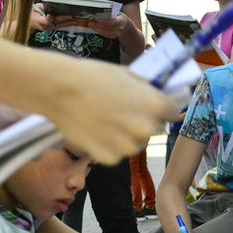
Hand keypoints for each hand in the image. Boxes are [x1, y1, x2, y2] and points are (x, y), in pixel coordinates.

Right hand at [31, 4, 81, 31]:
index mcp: (39, 20)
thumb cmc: (31, 14)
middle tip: (71, 16)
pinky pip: (59, 26)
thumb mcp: (34, 7)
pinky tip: (71, 22)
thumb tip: (51, 5)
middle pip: (56, 22)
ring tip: (75, 21)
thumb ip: (42, 7)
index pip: (47, 20)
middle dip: (64, 18)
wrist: (28, 23)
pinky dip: (65, 24)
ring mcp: (48, 28)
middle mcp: (45, 26)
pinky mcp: (51, 29)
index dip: (50, 17)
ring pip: (59, 25)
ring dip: (67, 23)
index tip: (51, 13)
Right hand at [42, 57, 178, 164]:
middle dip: (144, 122)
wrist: (59, 89)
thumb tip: (158, 92)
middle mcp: (146, 128)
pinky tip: (96, 130)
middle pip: (155, 129)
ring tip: (107, 120)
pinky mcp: (110, 158)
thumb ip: (146, 87)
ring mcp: (127, 146)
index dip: (164, 109)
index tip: (155, 108)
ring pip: (136, 143)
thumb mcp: (126, 74)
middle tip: (123, 112)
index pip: (173, 112)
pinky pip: (117, 153)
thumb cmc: (91, 77)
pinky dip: (109, 145)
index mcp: (155, 105)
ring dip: (127, 136)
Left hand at [88, 12, 130, 38]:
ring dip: (97, 29)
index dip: (105, 22)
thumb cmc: (119, 17)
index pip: (113, 22)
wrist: (125, 25)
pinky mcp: (113, 36)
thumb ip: (110, 13)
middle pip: (107, 27)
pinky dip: (99, 32)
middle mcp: (120, 28)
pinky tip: (95, 29)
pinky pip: (105, 35)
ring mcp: (117, 33)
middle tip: (91, 22)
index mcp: (121, 20)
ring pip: (105, 32)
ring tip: (91, 25)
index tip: (98, 20)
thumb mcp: (117, 13)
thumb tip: (100, 11)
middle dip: (98, 25)